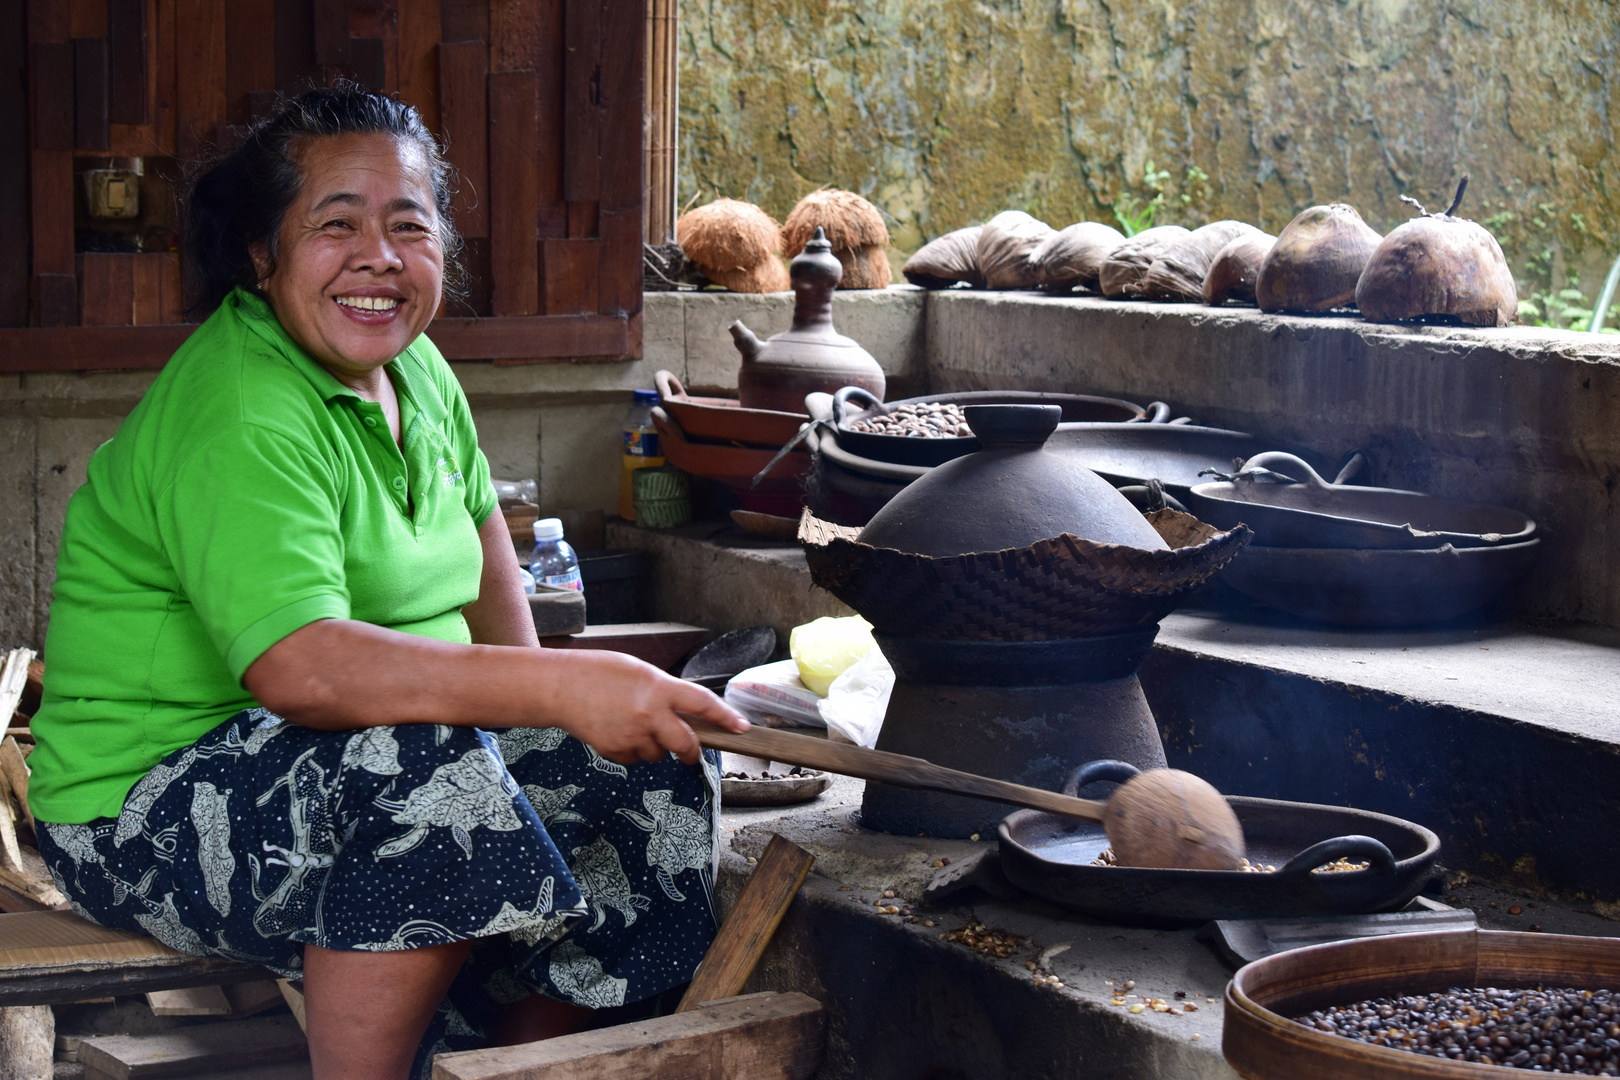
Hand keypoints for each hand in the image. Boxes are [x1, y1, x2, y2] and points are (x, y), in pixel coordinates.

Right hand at [535, 649, 748, 765]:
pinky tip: (618, 732)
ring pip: (659, 754)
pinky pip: (636, 759)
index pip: (702, 704)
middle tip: (691, 751)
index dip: (725, 717)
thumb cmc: (599, 672)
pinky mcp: (614, 751)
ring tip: (633, 724)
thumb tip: (685, 714)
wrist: (559, 687)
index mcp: (659, 688)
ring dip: (655, 746)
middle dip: (691, 751)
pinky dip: (633, 751)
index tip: (742, 728)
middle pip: (685, 744)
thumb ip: (665, 692)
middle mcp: (649, 714)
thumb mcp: (641, 672)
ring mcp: (631, 736)